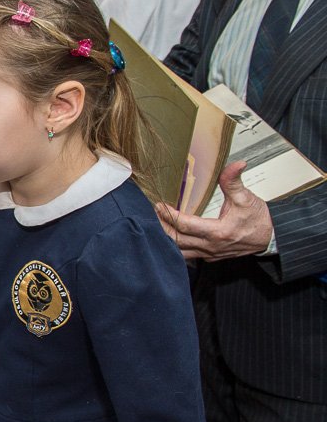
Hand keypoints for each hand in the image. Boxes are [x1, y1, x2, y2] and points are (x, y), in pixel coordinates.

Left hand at [155, 162, 271, 260]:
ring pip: (179, 251)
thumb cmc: (258, 219)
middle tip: (151, 214)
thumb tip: (236, 164)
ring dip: (166, 239)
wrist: (270, 238)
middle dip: (161, 227)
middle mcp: (211, 246)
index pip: (185, 225)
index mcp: (218, 232)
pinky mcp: (210, 257)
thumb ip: (234, 182)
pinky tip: (168, 237)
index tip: (158, 205)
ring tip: (155, 225)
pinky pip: (187, 255)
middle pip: (176, 240)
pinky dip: (175, 247)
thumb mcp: (246, 198)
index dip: (169, 215)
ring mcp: (209, 254)